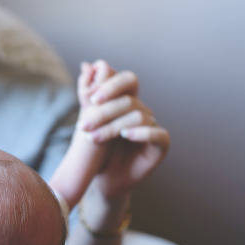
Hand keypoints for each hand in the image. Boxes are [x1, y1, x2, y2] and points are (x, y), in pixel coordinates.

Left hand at [77, 60, 169, 199]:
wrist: (100, 179)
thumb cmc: (94, 149)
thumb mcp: (88, 120)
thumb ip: (88, 94)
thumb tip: (87, 65)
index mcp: (127, 100)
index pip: (126, 80)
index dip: (110, 85)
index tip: (90, 100)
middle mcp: (142, 111)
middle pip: (129, 100)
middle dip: (103, 111)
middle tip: (83, 124)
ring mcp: (153, 127)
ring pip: (138, 116)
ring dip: (112, 126)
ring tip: (92, 138)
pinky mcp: (161, 146)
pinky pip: (158, 134)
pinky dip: (142, 133)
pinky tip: (126, 136)